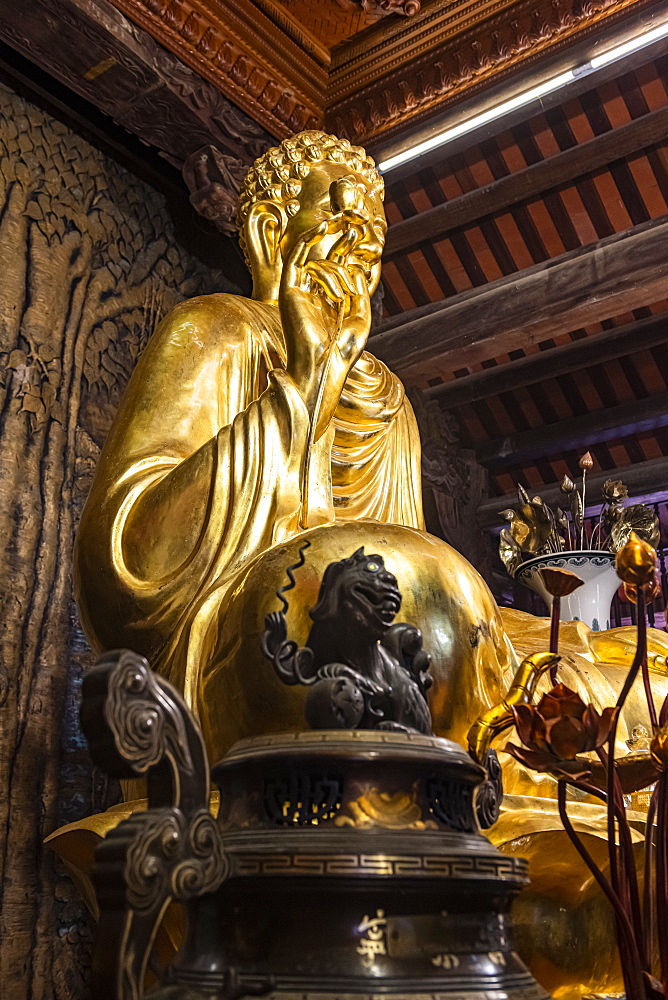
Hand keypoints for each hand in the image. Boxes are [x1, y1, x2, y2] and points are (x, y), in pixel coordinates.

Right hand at [279, 212, 370, 435]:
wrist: (323, 367)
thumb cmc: (341, 349)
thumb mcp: (361, 314)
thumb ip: (359, 288)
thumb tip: (353, 264)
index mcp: (329, 301)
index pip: (337, 267)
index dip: (346, 247)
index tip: (359, 230)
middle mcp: (313, 294)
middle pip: (328, 259)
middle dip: (340, 238)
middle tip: (352, 216)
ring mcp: (300, 292)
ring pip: (320, 263)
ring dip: (337, 276)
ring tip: (343, 299)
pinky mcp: (288, 290)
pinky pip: (298, 259)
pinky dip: (310, 245)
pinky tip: (323, 230)